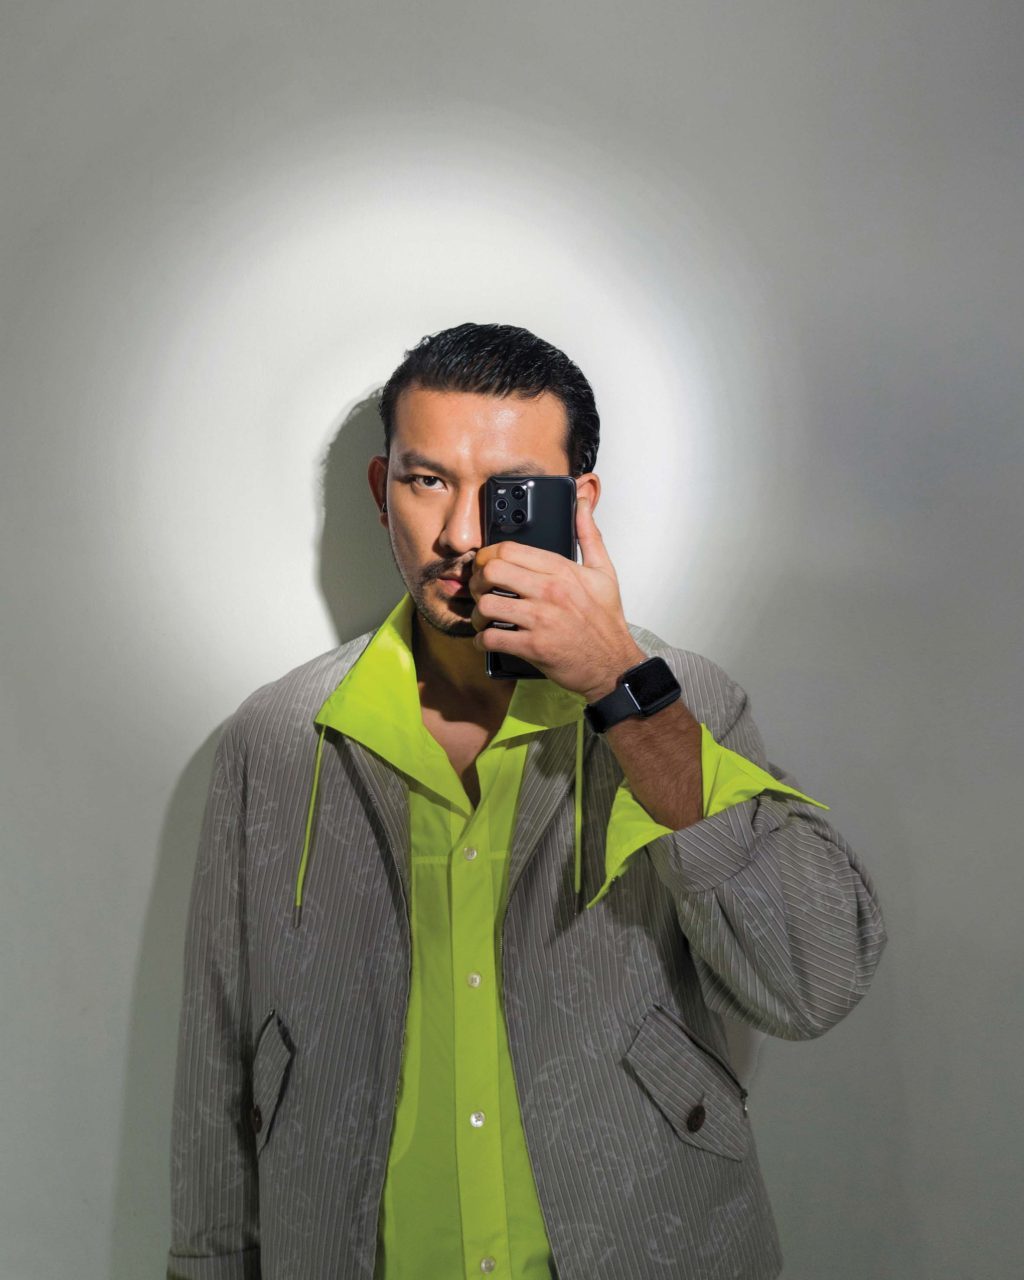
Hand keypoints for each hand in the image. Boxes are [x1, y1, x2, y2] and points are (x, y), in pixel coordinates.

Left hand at [469, 493, 645, 700]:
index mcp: (561, 570)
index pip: (509, 550)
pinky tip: (488, 639)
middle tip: (480, 590)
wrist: (613, 663)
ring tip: (483, 618)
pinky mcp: (534, 647)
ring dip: (477, 614)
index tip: (485, 565)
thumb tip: (582, 503)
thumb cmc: (605, 621)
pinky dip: (482, 641)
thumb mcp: (603, 572)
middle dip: (477, 581)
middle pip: (491, 572)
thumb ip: (589, 534)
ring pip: (487, 606)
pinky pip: (492, 639)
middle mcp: (549, 592)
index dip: (487, 556)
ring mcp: (540, 620)